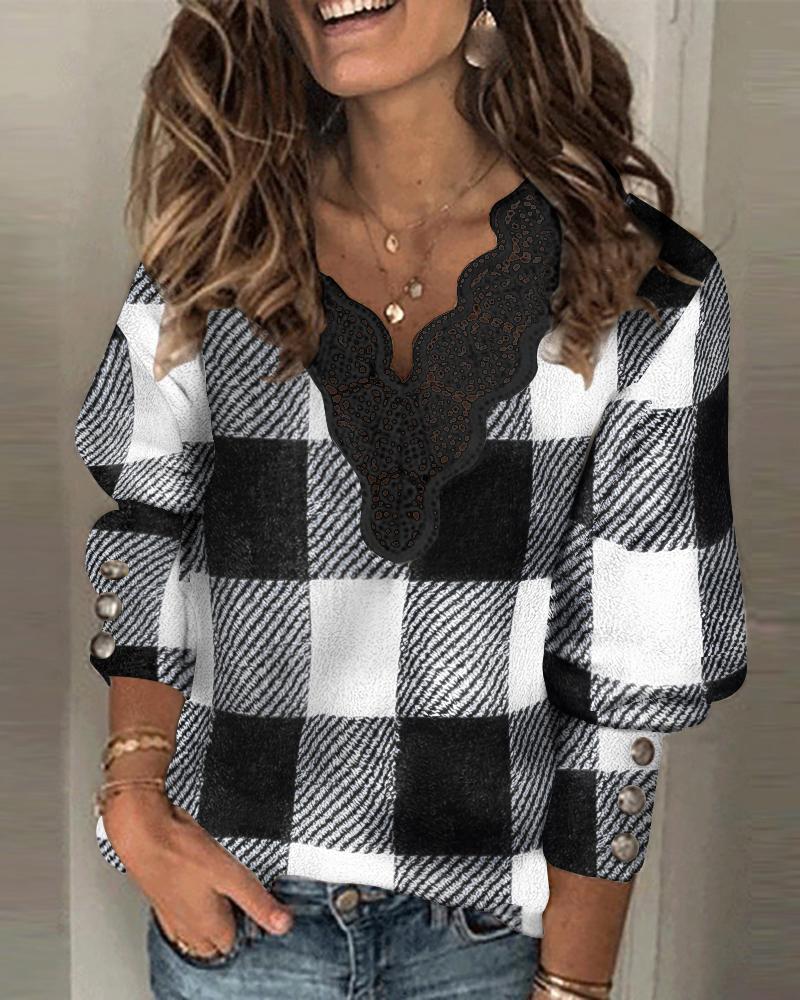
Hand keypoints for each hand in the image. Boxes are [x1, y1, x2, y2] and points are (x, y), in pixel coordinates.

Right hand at [103, 789, 292, 958]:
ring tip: (221, 891)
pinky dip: (191, 908)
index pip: (234, 943)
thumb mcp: (231, 875)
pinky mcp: (160, 899)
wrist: (143, 832)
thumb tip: (283, 923)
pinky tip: (196, 887)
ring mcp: (171, 915)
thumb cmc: (182, 851)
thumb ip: (257, 901)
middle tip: (240, 897)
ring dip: (210, 918)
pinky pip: (180, 916)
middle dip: (229, 926)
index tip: (256, 902)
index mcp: (208, 927)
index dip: (248, 924)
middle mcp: (188, 927)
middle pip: (214, 943)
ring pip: (195, 932)